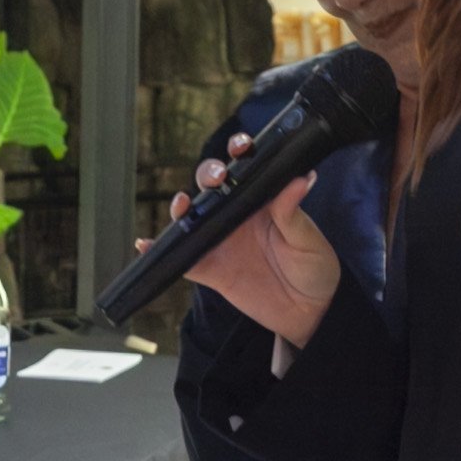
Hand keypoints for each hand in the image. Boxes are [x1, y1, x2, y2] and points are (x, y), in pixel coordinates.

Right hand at [171, 139, 340, 347]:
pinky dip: (160, 251)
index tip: (239, 148)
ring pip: (193, 217)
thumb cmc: (314, 268)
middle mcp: (237, 216)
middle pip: (212, 187)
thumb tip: (301, 178)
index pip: (245, 169)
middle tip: (216, 177)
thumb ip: (295, 212)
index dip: (238, 153)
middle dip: (208, 174)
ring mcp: (221, 241)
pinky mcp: (211, 269)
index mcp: (262, 201)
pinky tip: (146, 244)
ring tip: (182, 205)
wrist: (309, 313)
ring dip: (182, 207)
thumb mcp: (308, 239)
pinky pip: (181, 258)